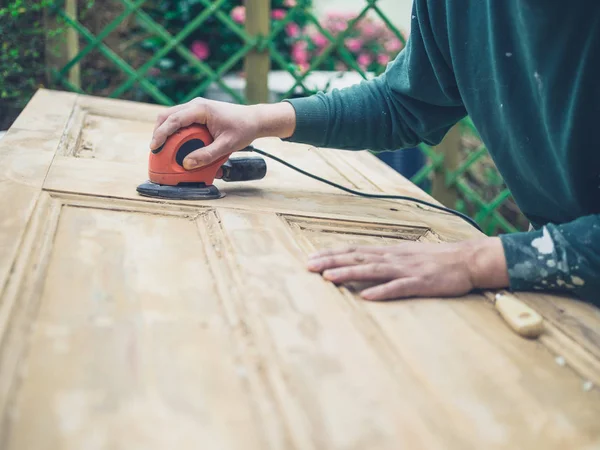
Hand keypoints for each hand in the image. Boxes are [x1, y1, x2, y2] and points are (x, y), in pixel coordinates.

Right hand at [150, 98, 295, 169]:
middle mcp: (195, 105)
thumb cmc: (243, 129)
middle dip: (158, 132)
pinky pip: (180, 121)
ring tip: (162, 148)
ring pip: (171, 117)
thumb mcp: (227, 145)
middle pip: (167, 116)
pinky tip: (174, 144)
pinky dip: (174, 131)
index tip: (154, 147)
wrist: (255, 119)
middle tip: (155, 150)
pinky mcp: (198, 114)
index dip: (161, 133)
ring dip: (164, 131)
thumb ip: (207, 155)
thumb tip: (187, 164)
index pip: (174, 120)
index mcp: (201, 109)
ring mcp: (196, 108)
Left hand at [307, 238, 508, 299]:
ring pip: (372, 270)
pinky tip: (366, 296)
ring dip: (349, 273)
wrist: (468, 259)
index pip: (354, 250)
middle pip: (357, 257)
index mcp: (389, 252)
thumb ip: (386, 259)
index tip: (310, 257)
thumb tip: (364, 262)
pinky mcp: (421, 284)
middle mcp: (394, 258)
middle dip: (331, 262)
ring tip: (328, 278)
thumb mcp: (408, 254)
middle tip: (308, 266)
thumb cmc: (437, 259)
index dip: (332, 254)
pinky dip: (382, 291)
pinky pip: (399, 288)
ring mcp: (407, 270)